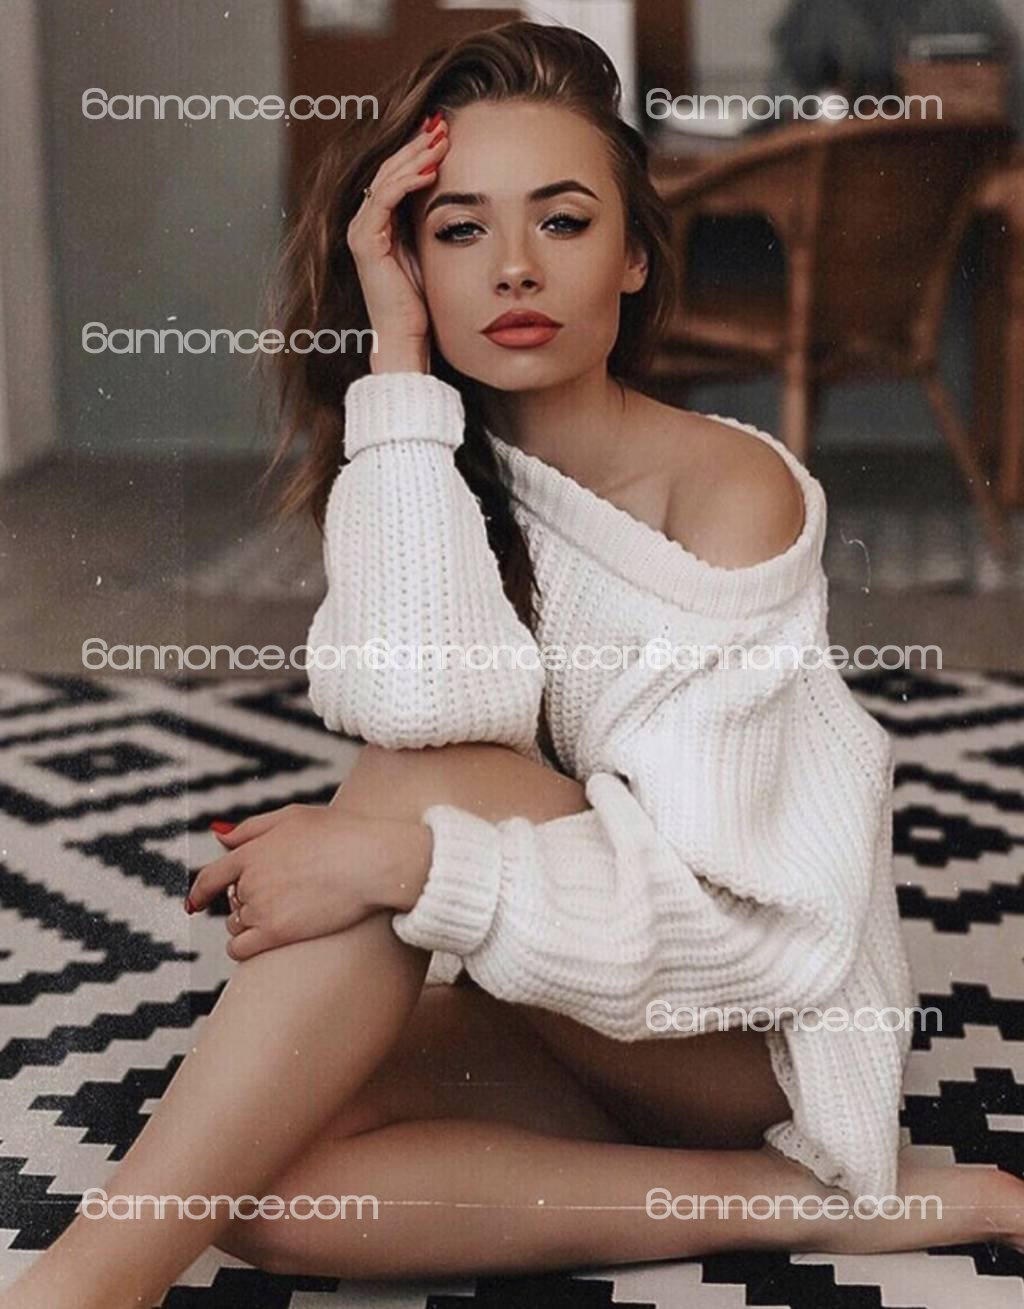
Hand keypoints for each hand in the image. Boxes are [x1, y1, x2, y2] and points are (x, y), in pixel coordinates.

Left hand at [187, 804, 432, 960]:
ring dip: (249, 922)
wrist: (371, 860)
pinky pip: (240, 949)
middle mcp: (250, 882)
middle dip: (244, 900)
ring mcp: (262, 908)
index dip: (200, 891)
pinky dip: (242, 947)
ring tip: (281, 912)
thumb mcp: (292, 817)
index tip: (196, 901)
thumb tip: (219, 837)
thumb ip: (251, 828)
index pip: (210, 877)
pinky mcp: (277, 934)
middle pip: (231, 901)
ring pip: (236, 924)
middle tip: (278, 894)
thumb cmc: (340, 833)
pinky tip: (258, 942)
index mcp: (251, 852)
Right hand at [347, 111, 449, 372]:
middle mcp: (367, 223)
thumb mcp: (433, 253)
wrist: (407, 338)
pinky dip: (406, 182)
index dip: (419, 152)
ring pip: (386, 178)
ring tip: (440, 140)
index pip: (397, 175)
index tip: (446, 133)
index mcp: (382, 224)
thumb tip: (462, 200)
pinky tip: (430, 171)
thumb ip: (435, 225)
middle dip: (417, 145)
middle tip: (443, 124)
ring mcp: (363, 232)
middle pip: (390, 170)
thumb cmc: (424, 304)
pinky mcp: (365, 244)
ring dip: (414, 157)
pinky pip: (383, 200)